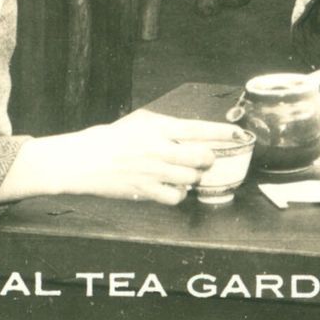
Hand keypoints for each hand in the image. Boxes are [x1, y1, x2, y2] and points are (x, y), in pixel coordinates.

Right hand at [7, 110, 230, 205]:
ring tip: (186, 173)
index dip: (223, 133)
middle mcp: (158, 149)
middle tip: (206, 159)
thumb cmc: (107, 140)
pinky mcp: (144, 190)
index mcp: (158, 128)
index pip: (199, 129)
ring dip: (194, 177)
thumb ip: (165, 126)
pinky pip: (175, 197)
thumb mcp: (138, 123)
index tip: (239, 135)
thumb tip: (189, 130)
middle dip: (209, 159)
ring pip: (191, 178)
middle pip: (201, 157)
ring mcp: (152, 171)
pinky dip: (179, 194)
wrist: (80, 160)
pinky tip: (172, 188)